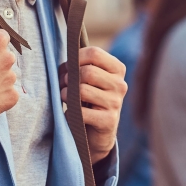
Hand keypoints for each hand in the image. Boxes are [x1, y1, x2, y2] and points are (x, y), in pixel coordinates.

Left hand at [60, 46, 126, 163]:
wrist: (98, 132)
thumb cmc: (87, 98)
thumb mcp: (86, 78)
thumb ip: (77, 66)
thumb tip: (67, 66)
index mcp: (117, 69)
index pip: (94, 53)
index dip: (76, 58)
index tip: (69, 67)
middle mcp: (120, 84)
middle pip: (88, 72)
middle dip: (69, 78)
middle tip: (64, 85)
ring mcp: (116, 103)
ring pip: (82, 90)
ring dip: (66, 94)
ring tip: (66, 98)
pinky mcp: (109, 120)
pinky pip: (81, 112)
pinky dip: (69, 113)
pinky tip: (71, 114)